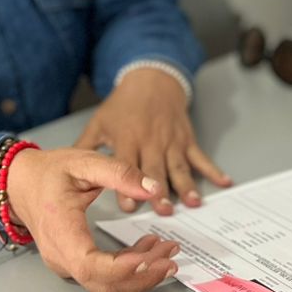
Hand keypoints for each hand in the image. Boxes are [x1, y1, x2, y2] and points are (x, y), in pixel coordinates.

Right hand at [3, 148, 181, 291]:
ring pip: (106, 287)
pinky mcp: (73, 263)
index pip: (91, 266)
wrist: (20, 182)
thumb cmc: (50, 171)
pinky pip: (104, 277)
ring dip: (140, 276)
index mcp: (60, 232)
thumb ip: (120, 173)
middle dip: (143, 275)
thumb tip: (154, 187)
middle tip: (172, 255)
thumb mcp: (85, 162)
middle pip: (104, 285)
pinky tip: (148, 249)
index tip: (155, 255)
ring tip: (166, 252)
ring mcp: (65, 264)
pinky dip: (130, 269)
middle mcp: (61, 256)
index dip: (125, 268)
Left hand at [74, 67, 231, 212]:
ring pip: (179, 166)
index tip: (128, 206)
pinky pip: (201, 157)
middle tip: (163, 210)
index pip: (126, 164)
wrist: (151, 81)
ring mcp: (171, 140)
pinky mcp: (187, 139)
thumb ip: (86, 147)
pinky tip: (224, 182)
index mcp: (128, 138)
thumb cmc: (123, 105)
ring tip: (193, 202)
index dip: (127, 185)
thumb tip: (67, 170)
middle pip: (156, 169)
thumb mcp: (100, 123)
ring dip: (187, 185)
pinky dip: (213, 170)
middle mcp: (151, 141)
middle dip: (160, 190)